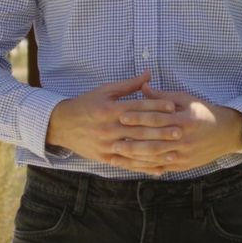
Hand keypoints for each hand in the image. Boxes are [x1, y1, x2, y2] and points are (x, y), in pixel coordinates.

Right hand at [46, 71, 182, 172]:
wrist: (61, 124)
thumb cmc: (86, 104)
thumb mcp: (105, 91)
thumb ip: (129, 85)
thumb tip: (149, 74)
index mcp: (110, 109)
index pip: (137, 107)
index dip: (156, 106)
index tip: (173, 106)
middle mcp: (109, 128)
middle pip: (139, 130)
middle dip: (160, 131)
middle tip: (180, 131)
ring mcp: (107, 145)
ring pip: (135, 150)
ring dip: (156, 152)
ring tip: (174, 152)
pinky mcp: (105, 158)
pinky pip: (127, 164)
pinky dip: (144, 167)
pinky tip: (158, 169)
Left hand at [116, 81, 241, 173]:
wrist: (227, 133)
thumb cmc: (204, 112)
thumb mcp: (186, 99)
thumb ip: (162, 96)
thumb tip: (142, 87)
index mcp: (184, 119)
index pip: (157, 119)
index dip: (138, 117)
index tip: (121, 116)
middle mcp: (183, 139)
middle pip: (153, 140)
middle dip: (131, 140)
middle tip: (112, 139)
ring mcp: (184, 154)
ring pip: (155, 157)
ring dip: (134, 157)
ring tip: (116, 154)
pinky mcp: (183, 165)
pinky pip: (162, 167)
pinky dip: (145, 167)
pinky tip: (131, 165)